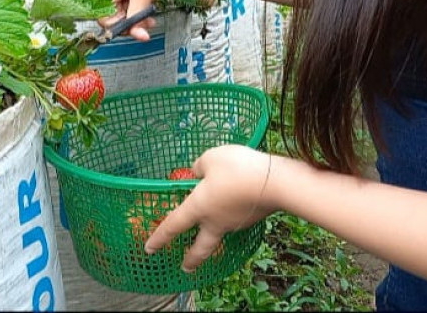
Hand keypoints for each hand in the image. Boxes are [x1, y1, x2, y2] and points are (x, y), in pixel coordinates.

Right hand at [92, 0, 174, 40]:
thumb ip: (138, 20)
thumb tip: (139, 36)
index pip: (104, 18)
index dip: (122, 25)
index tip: (138, 28)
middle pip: (111, 17)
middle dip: (130, 21)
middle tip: (146, 22)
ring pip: (118, 13)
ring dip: (134, 17)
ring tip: (148, 14)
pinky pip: (120, 6)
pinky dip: (133, 10)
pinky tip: (143, 7)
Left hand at [144, 145, 278, 271]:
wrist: (276, 182)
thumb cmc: (237, 169)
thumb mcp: (211, 158)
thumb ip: (200, 166)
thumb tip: (198, 173)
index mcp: (198, 207)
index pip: (173, 226)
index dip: (159, 238)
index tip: (149, 249)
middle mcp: (215, 221)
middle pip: (201, 248)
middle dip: (192, 259)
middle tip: (185, 267)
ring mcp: (235, 222)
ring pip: (221, 230)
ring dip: (215, 229)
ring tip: (215, 213)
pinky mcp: (252, 218)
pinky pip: (237, 215)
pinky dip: (234, 210)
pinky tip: (240, 196)